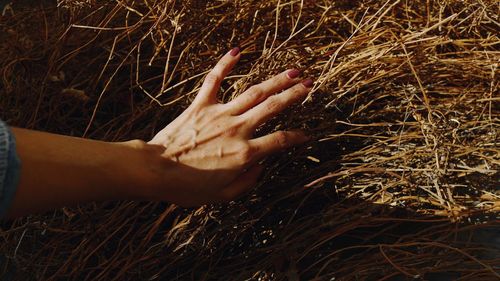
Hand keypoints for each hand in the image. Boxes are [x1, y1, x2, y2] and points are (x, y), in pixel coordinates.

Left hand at [146, 47, 312, 205]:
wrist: (155, 171)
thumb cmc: (187, 187)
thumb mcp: (222, 196)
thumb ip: (247, 183)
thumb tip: (261, 167)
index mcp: (244, 154)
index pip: (280, 141)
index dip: (297, 137)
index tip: (306, 135)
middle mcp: (237, 129)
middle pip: (272, 107)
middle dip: (294, 95)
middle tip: (309, 84)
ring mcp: (219, 114)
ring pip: (253, 92)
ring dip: (275, 80)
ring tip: (293, 71)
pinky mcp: (201, 105)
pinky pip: (215, 80)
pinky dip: (225, 65)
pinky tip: (237, 51)